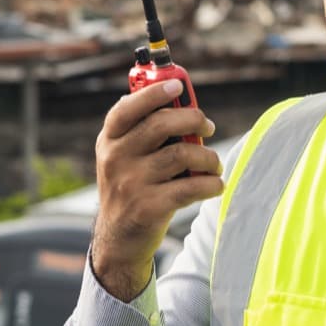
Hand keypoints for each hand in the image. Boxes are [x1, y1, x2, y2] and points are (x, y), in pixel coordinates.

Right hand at [90, 80, 222, 300]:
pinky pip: (191, 187)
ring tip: (213, 164)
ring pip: (182, 154)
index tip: (178, 86)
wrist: (118, 240)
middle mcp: (116, 159)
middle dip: (193, 119)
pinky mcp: (148, 208)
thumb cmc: (130, 188)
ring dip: (208, 156)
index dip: (154, 93)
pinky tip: (215, 184)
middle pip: (161, 124)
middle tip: (207, 126)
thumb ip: (142, 130)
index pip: (128, 108)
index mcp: (109, 140)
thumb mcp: (122, 157)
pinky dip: (211, 183)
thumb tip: (176, 98)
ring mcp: (131, 184)